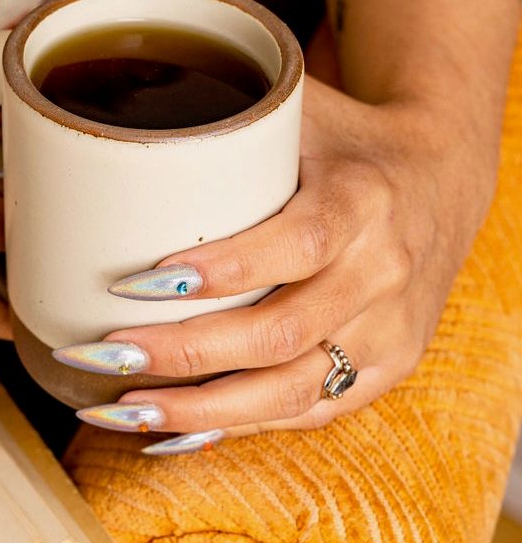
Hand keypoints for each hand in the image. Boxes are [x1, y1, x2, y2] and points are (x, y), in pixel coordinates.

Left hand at [65, 75, 498, 447]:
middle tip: (101, 353)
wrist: (440, 180)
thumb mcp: (302, 111)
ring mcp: (390, 331)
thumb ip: (226, 116)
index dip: (219, 271)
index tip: (137, 281)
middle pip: (280, 334)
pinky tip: (172, 430)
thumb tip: (114, 119)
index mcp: (364, 202)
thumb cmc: (346, 143)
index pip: (294, 246)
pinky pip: (308, 413)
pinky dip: (235, 427)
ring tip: (120, 409)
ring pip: (291, 391)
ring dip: (198, 408)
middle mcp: (383, 273)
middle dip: (183, 353)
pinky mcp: (387, 369)